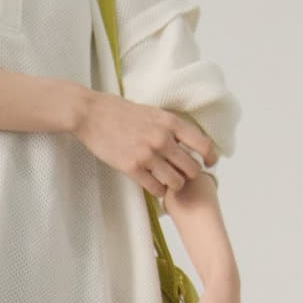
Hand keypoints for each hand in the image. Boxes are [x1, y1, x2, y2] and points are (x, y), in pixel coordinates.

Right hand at [73, 90, 218, 202]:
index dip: (211, 158)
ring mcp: (147, 154)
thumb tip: (185, 143)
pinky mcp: (131, 167)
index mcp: (170, 123)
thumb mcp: (152, 112)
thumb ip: (169, 127)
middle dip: (189, 175)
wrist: (91, 114)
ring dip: (174, 185)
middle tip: (182, 174)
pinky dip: (158, 191)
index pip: (203, 145)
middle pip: (192, 169)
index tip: (209, 164)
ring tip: (167, 182)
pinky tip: (154, 185)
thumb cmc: (119, 111)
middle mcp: (162, 139)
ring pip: (176, 182)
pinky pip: (155, 188)